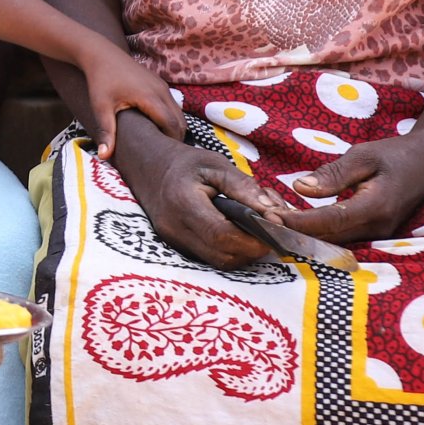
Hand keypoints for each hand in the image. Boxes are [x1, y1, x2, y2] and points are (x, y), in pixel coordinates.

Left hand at [71, 43, 184, 158]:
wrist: (100, 54)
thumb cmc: (100, 81)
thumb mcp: (101, 107)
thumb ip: (106, 132)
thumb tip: (104, 157)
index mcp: (151, 97)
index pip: (172, 125)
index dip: (171, 141)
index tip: (164, 157)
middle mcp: (161, 90)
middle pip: (180, 120)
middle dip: (175, 137)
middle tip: (164, 154)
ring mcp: (162, 85)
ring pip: (178, 112)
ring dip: (174, 127)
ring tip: (160, 143)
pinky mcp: (159, 83)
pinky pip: (172, 104)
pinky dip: (170, 117)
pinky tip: (156, 127)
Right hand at [111, 129, 286, 268]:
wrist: (148, 167)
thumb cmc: (185, 163)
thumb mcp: (215, 163)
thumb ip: (244, 187)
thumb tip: (274, 213)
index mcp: (183, 203)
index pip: (222, 235)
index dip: (253, 238)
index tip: (275, 227)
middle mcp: (175, 228)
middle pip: (223, 255)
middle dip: (253, 248)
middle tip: (272, 230)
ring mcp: (174, 241)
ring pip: (220, 261)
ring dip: (244, 252)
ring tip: (256, 230)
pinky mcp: (178, 247)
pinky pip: (211, 257)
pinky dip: (231, 250)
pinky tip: (238, 232)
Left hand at [272, 133, 423, 244]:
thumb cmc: (396, 154)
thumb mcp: (364, 155)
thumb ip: (333, 174)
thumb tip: (299, 188)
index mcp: (376, 206)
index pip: (330, 221)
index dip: (298, 222)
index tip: (268, 218)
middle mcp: (378, 228)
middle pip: (328, 238)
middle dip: (293, 233)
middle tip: (259, 222)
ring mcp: (378, 235)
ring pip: (333, 242)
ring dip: (303, 235)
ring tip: (271, 222)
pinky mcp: (375, 234)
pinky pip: (341, 238)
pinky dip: (317, 233)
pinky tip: (295, 222)